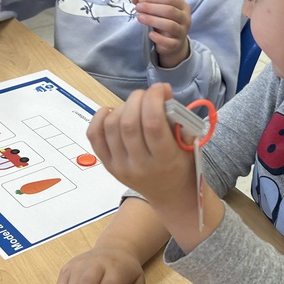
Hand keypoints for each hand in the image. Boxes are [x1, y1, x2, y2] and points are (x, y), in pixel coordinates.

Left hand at [87, 84, 197, 207]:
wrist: (171, 195)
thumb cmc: (183, 165)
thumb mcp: (189, 145)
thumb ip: (180, 120)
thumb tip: (162, 92)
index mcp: (165, 160)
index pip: (152, 124)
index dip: (154, 100)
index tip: (160, 88)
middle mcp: (140, 165)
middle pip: (129, 123)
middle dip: (137, 99)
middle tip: (147, 94)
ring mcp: (120, 166)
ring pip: (111, 126)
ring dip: (122, 106)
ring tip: (134, 104)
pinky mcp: (107, 165)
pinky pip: (94, 136)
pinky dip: (99, 118)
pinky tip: (112, 111)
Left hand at [133, 0, 190, 68]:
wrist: (174, 43)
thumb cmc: (166, 22)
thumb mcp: (159, 10)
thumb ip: (148, 3)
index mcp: (183, 6)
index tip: (140, 0)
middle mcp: (185, 19)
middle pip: (170, 11)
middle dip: (151, 8)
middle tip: (138, 8)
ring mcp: (182, 32)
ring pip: (170, 25)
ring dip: (153, 20)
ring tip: (139, 18)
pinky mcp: (177, 45)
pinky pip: (169, 42)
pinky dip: (158, 38)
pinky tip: (150, 34)